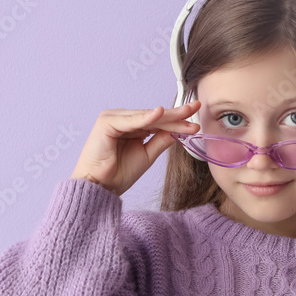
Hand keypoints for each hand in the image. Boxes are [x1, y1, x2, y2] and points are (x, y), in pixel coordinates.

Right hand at [70, 100, 201, 196]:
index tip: (195, 122)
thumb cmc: (118, 173)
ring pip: (146, 117)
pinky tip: (160, 113)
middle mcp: (122, 118)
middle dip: (176, 115)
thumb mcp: (146, 155)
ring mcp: (113, 118)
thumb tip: (178, 132)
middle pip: (154, 116)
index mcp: (131, 126)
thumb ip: (160, 141)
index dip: (177, 121)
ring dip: (167, 117)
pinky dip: (145, 118)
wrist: (99, 187)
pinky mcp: (106, 122)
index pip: (158, 121)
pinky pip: (131, 120)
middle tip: (196, 109)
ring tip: (186, 115)